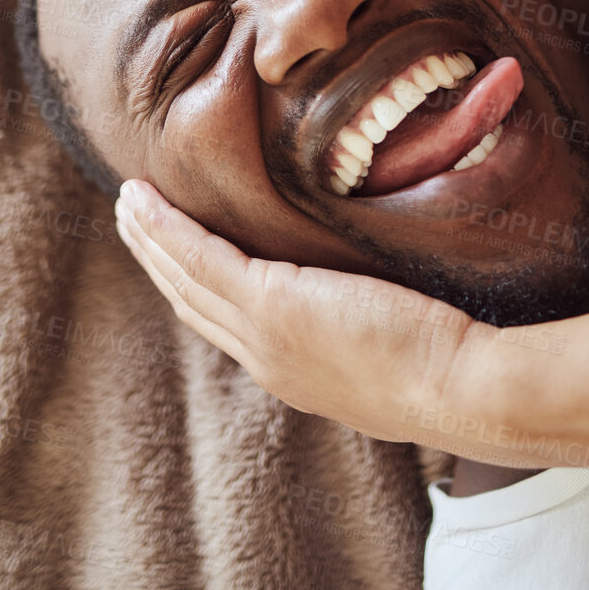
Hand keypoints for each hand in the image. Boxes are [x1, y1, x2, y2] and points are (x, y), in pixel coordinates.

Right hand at [114, 180, 482, 445]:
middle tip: (131, 220)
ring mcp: (264, 336)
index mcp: (292, 371)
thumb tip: (370, 291)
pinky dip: (168, 230)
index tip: (174, 254)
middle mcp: (267, 360)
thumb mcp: (391, 347)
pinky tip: (147, 202)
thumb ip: (362, 322)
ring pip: (187, 279)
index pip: (227, 324)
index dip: (193, 286)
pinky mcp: (273, 305)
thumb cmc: (448, 365)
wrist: (460, 388)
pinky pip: (204, 259)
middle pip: (193, 302)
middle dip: (158, 260)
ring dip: (151, 238)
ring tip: (128, 202)